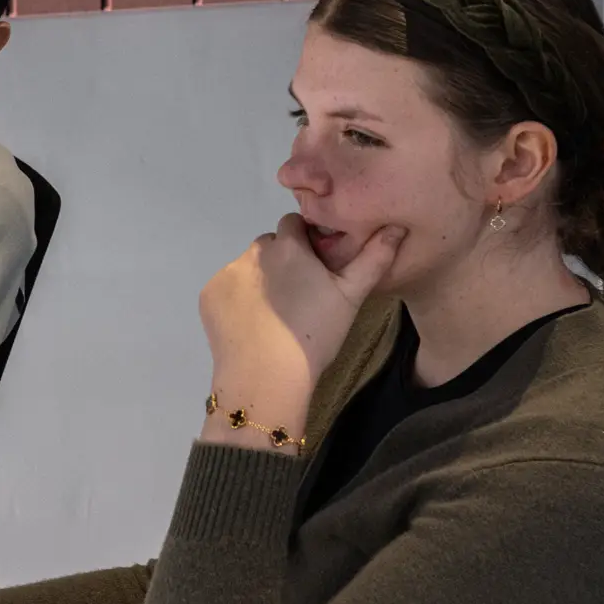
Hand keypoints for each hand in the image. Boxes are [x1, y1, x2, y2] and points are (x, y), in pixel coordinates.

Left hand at [199, 216, 405, 442]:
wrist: (266, 378)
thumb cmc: (315, 336)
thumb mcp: (351, 298)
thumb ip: (373, 259)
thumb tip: (396, 226)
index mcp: (288, 246)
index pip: (294, 224)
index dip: (305, 242)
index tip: (315, 269)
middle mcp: (254, 252)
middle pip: (270, 246)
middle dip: (283, 261)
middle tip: (298, 296)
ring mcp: (227, 273)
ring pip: (248, 267)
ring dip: (260, 280)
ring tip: (275, 315)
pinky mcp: (208, 296)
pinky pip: (227, 288)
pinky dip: (237, 299)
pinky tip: (251, 324)